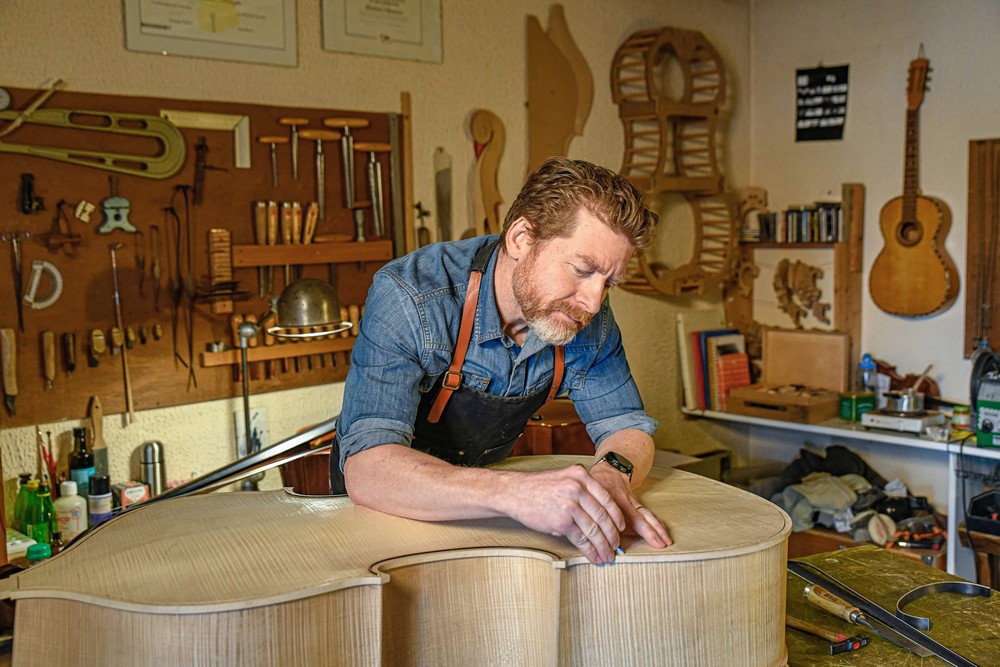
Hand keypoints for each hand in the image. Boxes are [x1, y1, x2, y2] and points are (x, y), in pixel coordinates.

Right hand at [504, 465, 626, 563]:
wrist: (515, 493)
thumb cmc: (539, 487)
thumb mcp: (564, 478)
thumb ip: (583, 490)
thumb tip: (601, 515)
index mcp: (581, 475)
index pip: (607, 499)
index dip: (617, 517)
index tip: (621, 528)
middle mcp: (577, 488)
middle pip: (603, 516)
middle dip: (612, 535)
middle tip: (616, 546)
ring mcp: (569, 505)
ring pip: (594, 530)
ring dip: (603, 546)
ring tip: (607, 556)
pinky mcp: (561, 521)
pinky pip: (581, 539)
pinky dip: (590, 551)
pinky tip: (594, 557)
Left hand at [590, 462, 671, 549]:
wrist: (609, 470)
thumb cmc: (596, 486)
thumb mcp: (589, 493)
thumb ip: (591, 512)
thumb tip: (591, 535)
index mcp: (612, 498)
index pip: (627, 515)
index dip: (635, 528)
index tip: (640, 540)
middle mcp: (625, 500)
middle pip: (641, 516)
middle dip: (652, 531)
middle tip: (662, 544)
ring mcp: (633, 501)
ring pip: (647, 515)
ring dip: (658, 528)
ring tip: (667, 541)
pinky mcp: (637, 503)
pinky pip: (648, 514)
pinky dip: (657, 524)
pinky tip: (663, 533)